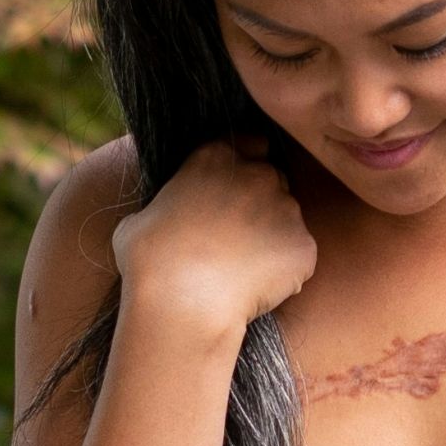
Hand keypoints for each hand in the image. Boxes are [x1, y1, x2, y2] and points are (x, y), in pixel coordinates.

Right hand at [111, 134, 316, 334]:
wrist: (181, 301)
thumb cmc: (150, 260)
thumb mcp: (141, 216)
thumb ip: (167, 203)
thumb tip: (166, 216)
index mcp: (217, 156)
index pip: (251, 144)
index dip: (246, 166)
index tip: (233, 192)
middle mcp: (258, 173)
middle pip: (273, 179)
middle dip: (262, 201)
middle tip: (237, 237)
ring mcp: (287, 208)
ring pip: (289, 218)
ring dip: (273, 236)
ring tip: (242, 269)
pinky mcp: (303, 245)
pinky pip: (299, 255)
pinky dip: (286, 270)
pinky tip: (257, 288)